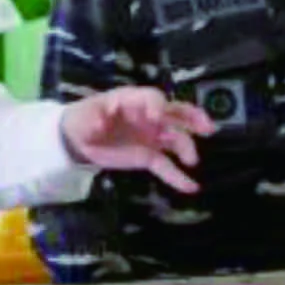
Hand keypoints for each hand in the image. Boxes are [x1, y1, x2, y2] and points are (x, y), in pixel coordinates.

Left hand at [59, 88, 216, 192]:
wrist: (79, 139)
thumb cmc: (85, 118)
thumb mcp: (85, 114)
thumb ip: (94, 116)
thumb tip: (99, 121)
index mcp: (133, 100)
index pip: (153, 97)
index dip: (157, 105)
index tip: (157, 116)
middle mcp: (149, 116)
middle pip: (177, 113)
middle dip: (193, 118)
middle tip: (206, 127)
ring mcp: (152, 136)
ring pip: (177, 138)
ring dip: (187, 147)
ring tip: (191, 160)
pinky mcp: (149, 156)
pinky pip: (166, 165)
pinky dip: (178, 176)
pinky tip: (190, 187)